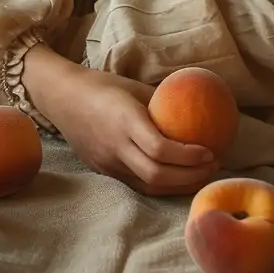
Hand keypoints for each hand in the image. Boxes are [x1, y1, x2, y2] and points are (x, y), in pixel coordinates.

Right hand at [23, 50, 217, 195]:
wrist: (60, 98)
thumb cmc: (102, 86)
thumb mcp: (134, 87)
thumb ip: (163, 102)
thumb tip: (200, 109)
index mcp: (124, 120)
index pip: (160, 149)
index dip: (188, 156)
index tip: (210, 151)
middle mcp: (115, 146)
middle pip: (157, 175)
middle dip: (191, 176)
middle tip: (214, 166)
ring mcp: (107, 162)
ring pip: (149, 186)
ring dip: (180, 186)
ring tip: (202, 175)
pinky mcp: (104, 171)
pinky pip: (138, 185)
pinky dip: (163, 185)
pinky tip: (180, 178)